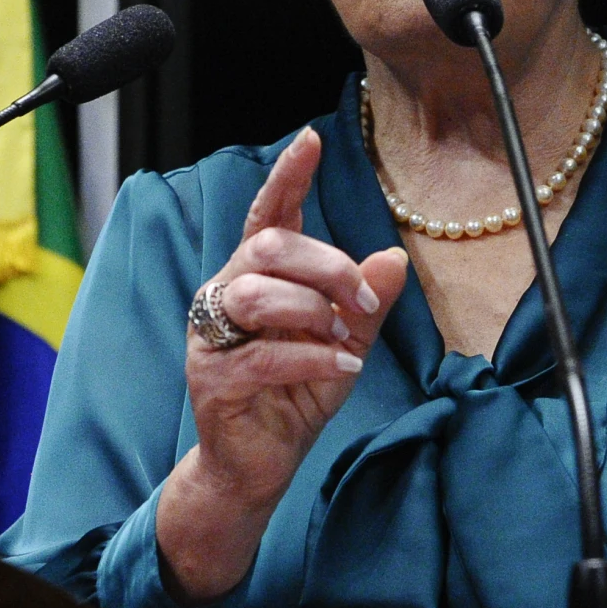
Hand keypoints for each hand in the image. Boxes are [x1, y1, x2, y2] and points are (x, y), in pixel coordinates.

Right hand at [158, 128, 408, 603]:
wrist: (258, 467)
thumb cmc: (295, 397)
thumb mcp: (343, 344)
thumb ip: (365, 303)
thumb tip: (394, 257)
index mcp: (256, 277)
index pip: (269, 215)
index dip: (288, 177)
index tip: (312, 140)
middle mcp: (226, 295)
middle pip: (267, 249)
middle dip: (324, 264)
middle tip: (361, 296)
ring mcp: (212, 336)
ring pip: (258, 294)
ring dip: (314, 313)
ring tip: (344, 341)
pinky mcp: (212, 378)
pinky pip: (264, 354)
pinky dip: (311, 359)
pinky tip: (340, 370)